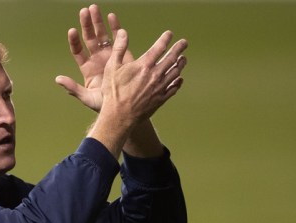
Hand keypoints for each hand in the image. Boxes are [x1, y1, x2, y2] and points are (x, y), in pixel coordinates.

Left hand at [55, 4, 133, 111]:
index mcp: (88, 68)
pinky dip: (115, 27)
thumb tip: (58, 79)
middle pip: (90, 39)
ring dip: (98, 22)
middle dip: (87, 25)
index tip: (72, 31)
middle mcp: (98, 59)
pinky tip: (111, 17)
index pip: (78, 51)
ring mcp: (110, 55)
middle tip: (84, 11)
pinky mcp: (123, 54)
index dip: (74, 41)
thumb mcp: (87, 98)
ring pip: (102, 35)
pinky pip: (119, 39)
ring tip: (94, 8)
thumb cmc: (106, 106)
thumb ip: (73, 88)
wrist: (126, 106)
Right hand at [87, 29, 187, 155]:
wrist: (119, 116)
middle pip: (172, 58)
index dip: (165, 39)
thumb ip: (118, 48)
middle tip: (184, 43)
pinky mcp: (160, 100)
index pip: (159, 48)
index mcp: (144, 65)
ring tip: (184, 58)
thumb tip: (122, 32)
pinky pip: (173, 89)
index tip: (169, 34)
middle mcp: (155, 75)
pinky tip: (180, 79)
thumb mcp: (111, 67)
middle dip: (179, 48)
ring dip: (181, 64)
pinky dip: (178, 82)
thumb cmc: (113, 92)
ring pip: (175, 73)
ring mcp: (160, 88)